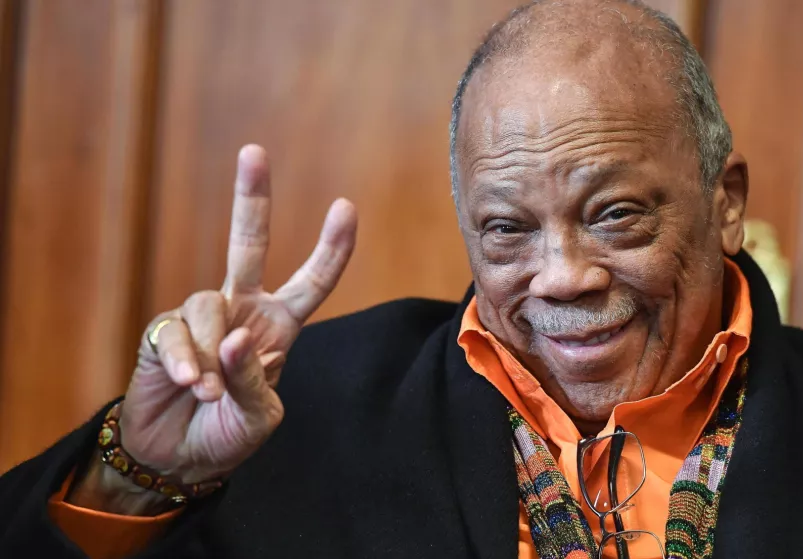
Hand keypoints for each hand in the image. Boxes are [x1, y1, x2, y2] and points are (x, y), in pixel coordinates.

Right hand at [69, 145, 356, 512]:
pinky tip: (188, 385)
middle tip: (253, 151)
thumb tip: (234, 338)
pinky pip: (177, 332)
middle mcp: (243, 311)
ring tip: (208, 392)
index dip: (332, 248)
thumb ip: (252, 378)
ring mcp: (204, 318)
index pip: (313, 281)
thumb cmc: (227, 434)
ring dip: (213, 353)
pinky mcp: (165, 331)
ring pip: (210, 303)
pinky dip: (185, 362)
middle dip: (252, 199)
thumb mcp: (258, 416)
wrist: (177, 459)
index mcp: (279, 327)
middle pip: (248, 244)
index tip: (347, 207)